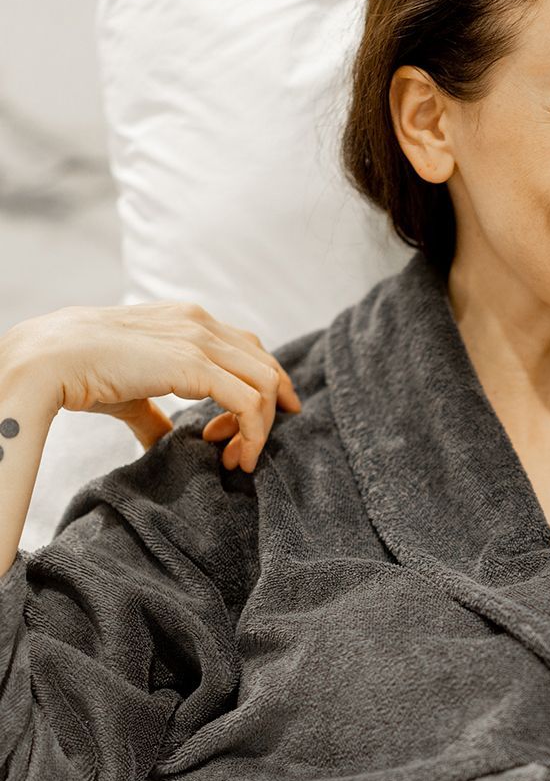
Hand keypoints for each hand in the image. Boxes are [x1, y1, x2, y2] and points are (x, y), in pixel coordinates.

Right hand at [9, 301, 300, 471]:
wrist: (49, 359)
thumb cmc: (80, 372)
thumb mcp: (131, 390)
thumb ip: (153, 412)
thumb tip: (162, 440)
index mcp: (187, 321)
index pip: (247, 349)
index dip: (264, 387)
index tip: (260, 423)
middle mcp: (200, 323)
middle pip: (265, 366)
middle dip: (269, 412)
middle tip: (246, 451)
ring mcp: (200, 340)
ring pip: (265, 385)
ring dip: (261, 429)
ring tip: (236, 459)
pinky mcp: (195, 365)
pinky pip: (249, 402)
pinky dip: (253, 434)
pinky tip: (236, 456)